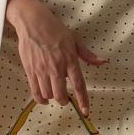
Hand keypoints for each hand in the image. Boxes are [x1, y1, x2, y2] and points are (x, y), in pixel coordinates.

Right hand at [9, 0, 106, 115]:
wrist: (33, 22)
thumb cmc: (55, 29)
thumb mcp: (75, 40)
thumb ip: (88, 55)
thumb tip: (102, 61)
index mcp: (70, 60)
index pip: (79, 85)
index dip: (83, 101)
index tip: (86, 112)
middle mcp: (56, 67)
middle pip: (61, 95)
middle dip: (64, 100)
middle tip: (65, 98)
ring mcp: (42, 70)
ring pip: (48, 95)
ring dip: (52, 98)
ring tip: (54, 92)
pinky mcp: (30, 70)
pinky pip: (35, 91)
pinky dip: (39, 99)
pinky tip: (43, 98)